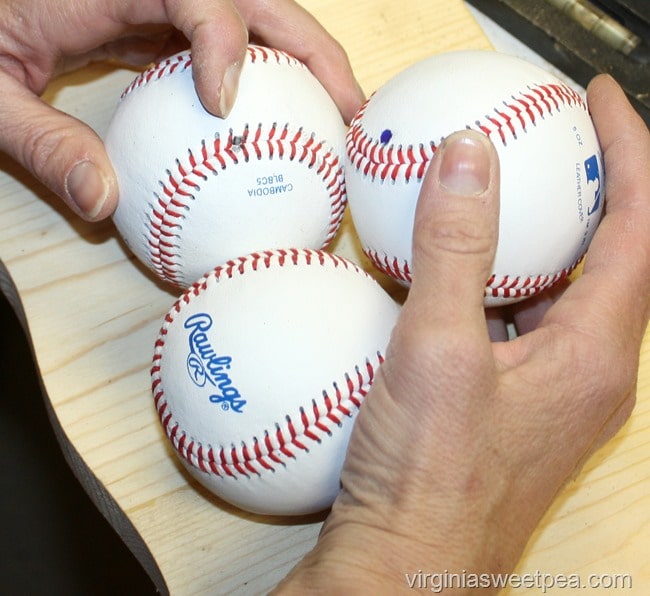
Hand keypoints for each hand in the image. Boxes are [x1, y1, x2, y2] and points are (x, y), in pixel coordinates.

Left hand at [0, 0, 363, 220]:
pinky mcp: (162, 22)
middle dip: (312, 49)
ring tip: (339, 118)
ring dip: (305, 65)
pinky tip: (286, 124)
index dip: (222, 37)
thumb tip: (104, 204)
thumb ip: (43, 146)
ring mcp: (162, 2)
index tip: (224, 104)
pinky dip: (269, 82)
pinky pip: (231, 45)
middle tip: (350, 109)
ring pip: (256, 17)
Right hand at [275, 75, 649, 591]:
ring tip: (513, 187)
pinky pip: (524, 319)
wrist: (403, 568)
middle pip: (617, 255)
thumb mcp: (436, 352)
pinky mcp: (512, 401)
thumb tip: (467, 156)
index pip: (643, 229)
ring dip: (549, 233)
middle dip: (598, 185)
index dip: (630, 153)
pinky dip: (506, 278)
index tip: (596, 100)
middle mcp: (588, 372)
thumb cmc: (428, 481)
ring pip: (568, 289)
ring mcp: (551, 389)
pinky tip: (462, 270)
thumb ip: (455, 249)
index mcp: (594, 357)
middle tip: (557, 136)